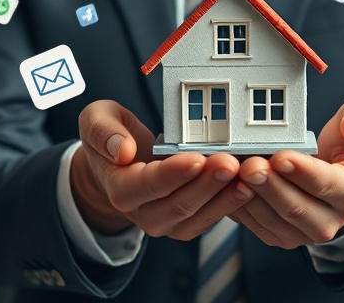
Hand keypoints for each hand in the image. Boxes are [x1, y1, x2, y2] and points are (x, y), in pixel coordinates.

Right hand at [70, 100, 254, 237]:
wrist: (120, 164)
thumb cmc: (112, 138)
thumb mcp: (96, 120)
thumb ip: (102, 131)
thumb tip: (122, 150)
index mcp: (119, 188)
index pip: (147, 185)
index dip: (173, 174)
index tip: (196, 158)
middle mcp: (142, 213)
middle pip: (178, 204)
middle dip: (207, 184)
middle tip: (230, 162)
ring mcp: (166, 222)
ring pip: (198, 216)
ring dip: (224, 196)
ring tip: (245, 174)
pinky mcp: (187, 223)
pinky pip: (210, 219)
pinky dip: (230, 203)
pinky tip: (247, 184)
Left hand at [229, 100, 343, 248]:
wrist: (338, 177)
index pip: (326, 184)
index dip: (302, 171)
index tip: (281, 156)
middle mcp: (330, 220)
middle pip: (295, 207)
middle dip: (269, 185)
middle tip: (249, 165)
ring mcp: (303, 232)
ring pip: (272, 219)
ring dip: (250, 197)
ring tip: (233, 173)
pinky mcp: (280, 236)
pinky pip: (256, 226)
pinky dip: (239, 206)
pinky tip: (227, 185)